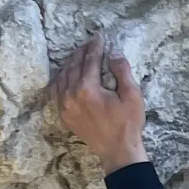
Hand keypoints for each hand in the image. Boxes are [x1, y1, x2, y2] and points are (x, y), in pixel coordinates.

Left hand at [50, 33, 147, 172]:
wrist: (117, 152)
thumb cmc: (128, 124)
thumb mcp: (132, 95)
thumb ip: (122, 71)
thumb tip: (113, 53)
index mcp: (87, 89)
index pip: (90, 60)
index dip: (95, 46)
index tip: (99, 36)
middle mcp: (71, 95)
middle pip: (73, 65)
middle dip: (81, 51)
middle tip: (89, 42)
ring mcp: (64, 105)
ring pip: (62, 76)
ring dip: (70, 62)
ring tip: (79, 54)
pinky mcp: (63, 114)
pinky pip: (56, 90)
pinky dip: (61, 78)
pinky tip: (66, 73)